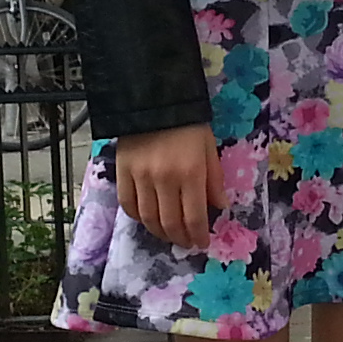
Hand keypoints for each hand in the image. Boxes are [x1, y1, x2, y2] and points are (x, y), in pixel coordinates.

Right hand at [114, 122, 220, 250]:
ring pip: (148, 218)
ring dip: (160, 233)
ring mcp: (140, 176)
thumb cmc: (187, 122)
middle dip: (180, 238)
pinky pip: (127, 204)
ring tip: (169, 235)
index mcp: (190, 172)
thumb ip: (214, 178)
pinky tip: (148, 219)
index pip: (194, 217)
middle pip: (170, 222)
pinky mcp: (122, 171)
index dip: (198, 236)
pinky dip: (138, 217)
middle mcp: (164, 179)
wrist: (153, 98)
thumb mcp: (209, 147)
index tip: (202, 243)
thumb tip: (220, 207)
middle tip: (186, 242)